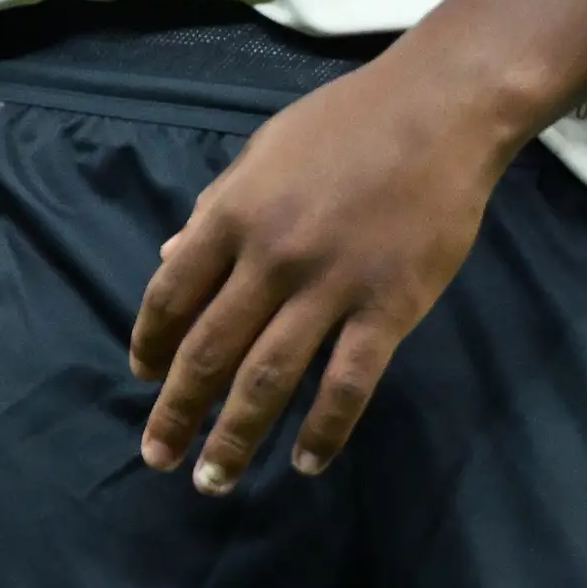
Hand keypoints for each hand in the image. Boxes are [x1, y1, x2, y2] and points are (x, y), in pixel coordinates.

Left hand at [128, 44, 514, 493]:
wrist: (442, 107)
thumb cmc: (349, 120)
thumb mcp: (266, 149)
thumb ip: (218, 206)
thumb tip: (167, 256)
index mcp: (234, 214)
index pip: (171, 295)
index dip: (150, 344)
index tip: (144, 378)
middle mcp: (272, 257)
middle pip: (210, 351)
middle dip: (177, 412)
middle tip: (158, 457)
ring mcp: (331, 285)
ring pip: (268, 379)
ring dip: (234, 436)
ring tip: (213, 479)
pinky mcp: (389, 306)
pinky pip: (348, 382)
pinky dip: (324, 428)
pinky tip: (307, 461)